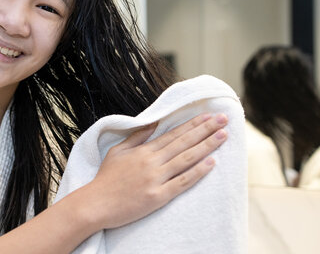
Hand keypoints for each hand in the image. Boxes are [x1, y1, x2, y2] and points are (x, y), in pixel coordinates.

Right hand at [80, 113, 227, 229]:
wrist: (95, 204)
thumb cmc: (106, 179)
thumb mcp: (118, 151)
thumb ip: (137, 136)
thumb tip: (154, 123)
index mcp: (143, 150)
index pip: (173, 133)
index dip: (192, 124)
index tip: (208, 115)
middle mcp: (152, 162)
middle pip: (184, 142)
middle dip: (206, 129)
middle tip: (223, 118)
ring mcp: (156, 178)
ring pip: (187, 158)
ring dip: (207, 146)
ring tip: (223, 135)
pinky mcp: (159, 196)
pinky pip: (183, 182)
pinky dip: (198, 172)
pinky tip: (212, 163)